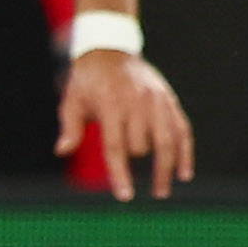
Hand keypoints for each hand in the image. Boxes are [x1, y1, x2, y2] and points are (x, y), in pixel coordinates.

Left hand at [59, 47, 193, 201]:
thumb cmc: (86, 81)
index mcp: (111, 105)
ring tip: (161, 192)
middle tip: (127, 181)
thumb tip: (61, 151)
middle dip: (135, 163)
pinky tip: (184, 174)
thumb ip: (70, 126)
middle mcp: (138, 103)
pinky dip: (186, 153)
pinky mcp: (169, 101)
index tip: (125, 196)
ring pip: (168, 141)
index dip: (121, 174)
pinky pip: (183, 130)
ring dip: (167, 169)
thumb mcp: (71, 100)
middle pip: (142, 145)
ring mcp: (157, 101)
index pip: (117, 147)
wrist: (110, 50)